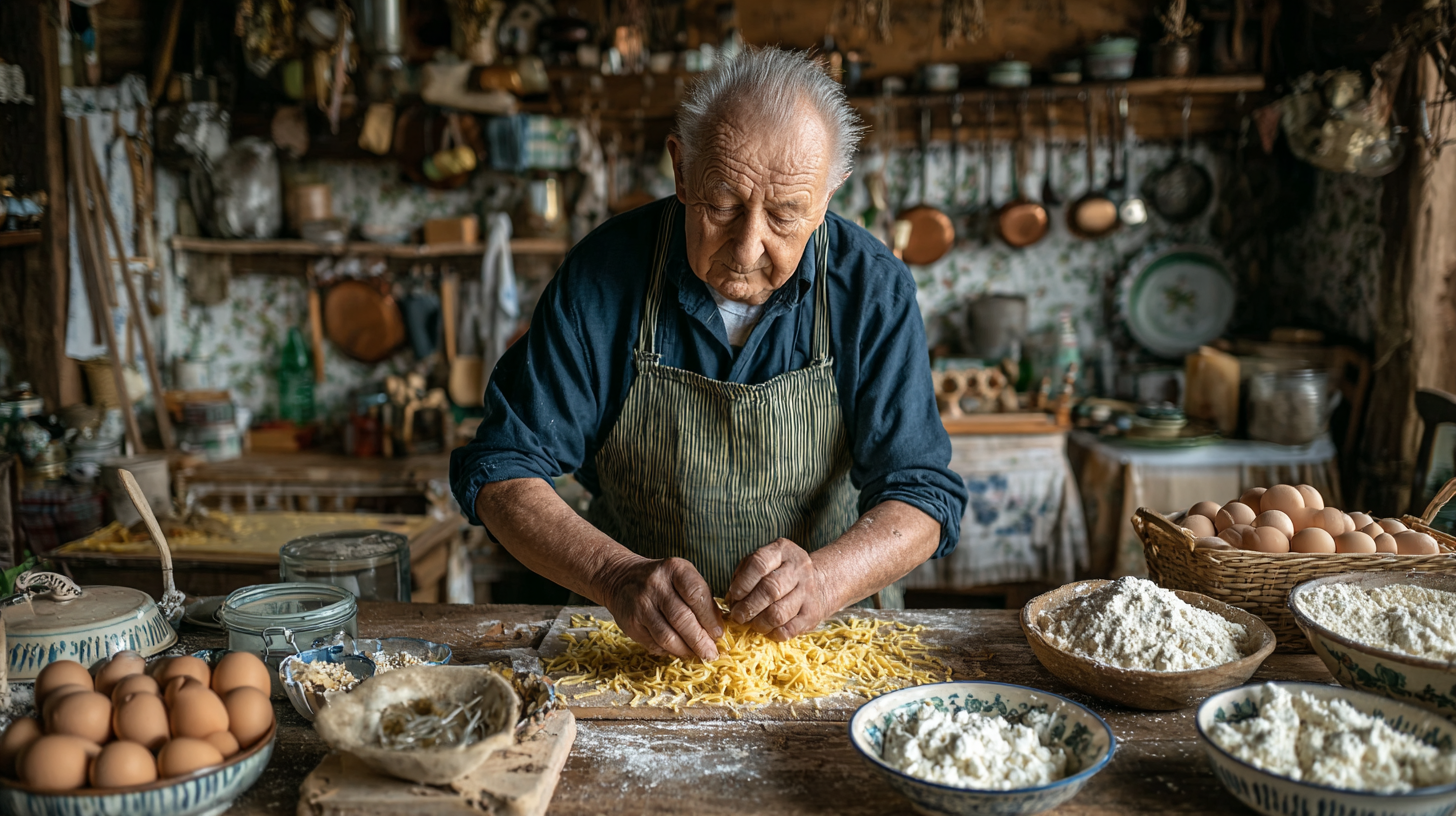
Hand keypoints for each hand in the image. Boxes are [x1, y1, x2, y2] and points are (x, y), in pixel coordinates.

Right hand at [599, 555, 722, 660]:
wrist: (621, 578)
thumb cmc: (662, 581)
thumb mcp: (682, 577)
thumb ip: (700, 599)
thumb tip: (717, 631)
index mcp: (674, 569)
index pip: (696, 594)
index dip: (710, 618)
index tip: (719, 634)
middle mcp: (655, 585)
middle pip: (682, 618)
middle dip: (700, 640)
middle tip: (711, 653)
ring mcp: (641, 605)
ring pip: (667, 636)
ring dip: (686, 650)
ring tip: (697, 655)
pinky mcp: (630, 623)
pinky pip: (653, 643)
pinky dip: (669, 651)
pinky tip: (678, 651)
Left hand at [725, 538, 833, 640]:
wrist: (818, 583)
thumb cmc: (779, 573)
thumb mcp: (763, 563)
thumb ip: (744, 575)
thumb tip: (732, 599)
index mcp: (782, 551)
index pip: (759, 564)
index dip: (743, 582)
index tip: (734, 595)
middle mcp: (798, 568)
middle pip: (770, 589)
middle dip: (748, 606)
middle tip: (738, 616)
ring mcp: (808, 591)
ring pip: (778, 613)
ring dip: (759, 623)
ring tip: (753, 624)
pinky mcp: (812, 613)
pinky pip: (789, 629)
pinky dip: (773, 634)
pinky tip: (768, 630)